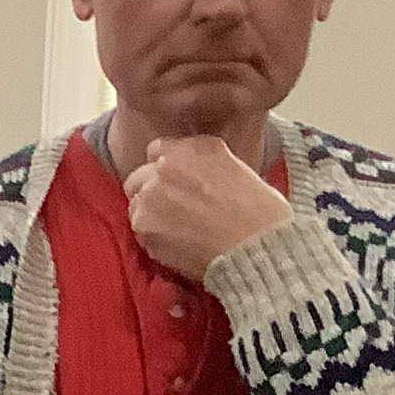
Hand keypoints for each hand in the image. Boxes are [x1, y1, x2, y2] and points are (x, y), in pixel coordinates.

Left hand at [124, 135, 290, 281]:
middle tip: (174, 208)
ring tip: (179, 229)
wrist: (256, 246)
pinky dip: (154, 237)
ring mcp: (148, 198)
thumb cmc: (258, 209)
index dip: (166, 167)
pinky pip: (140, 231)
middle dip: (151, 191)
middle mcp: (162, 168)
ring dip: (150, 214)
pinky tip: (179, 242)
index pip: (157, 150)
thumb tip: (188, 166)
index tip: (175, 179)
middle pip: (138, 178)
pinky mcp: (143, 228)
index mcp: (187, 149)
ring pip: (136, 205)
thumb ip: (202, 159)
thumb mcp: (234, 165)